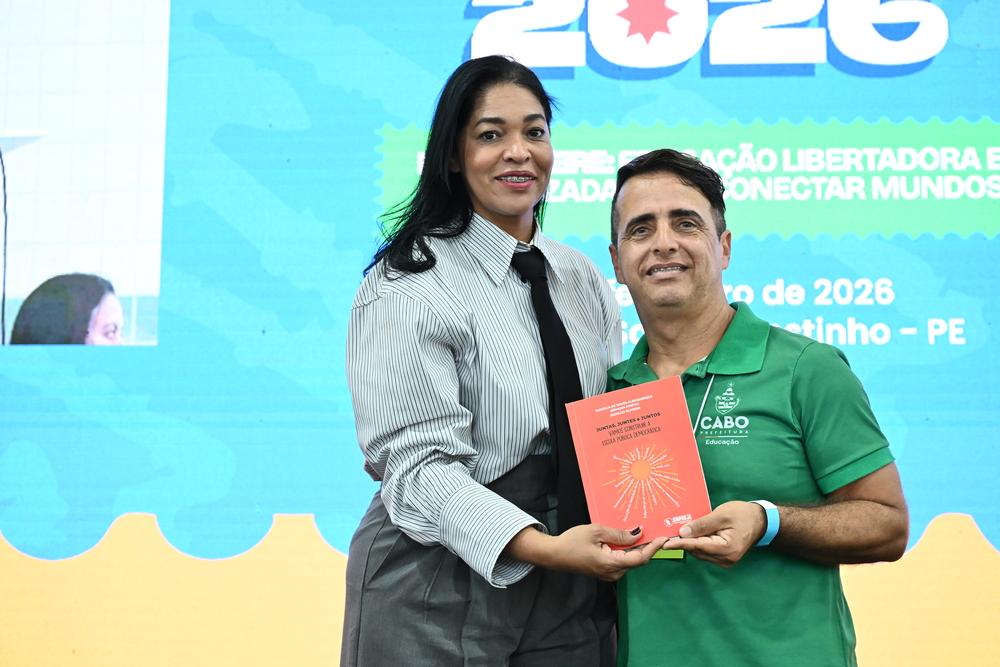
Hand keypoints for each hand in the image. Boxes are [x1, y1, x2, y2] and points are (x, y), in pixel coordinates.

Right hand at [506, 524, 668, 581]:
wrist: (555, 555)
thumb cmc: (573, 541)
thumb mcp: (597, 531)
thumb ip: (619, 534)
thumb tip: (638, 533)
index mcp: (612, 564)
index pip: (640, 558)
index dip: (654, 548)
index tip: (665, 538)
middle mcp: (614, 573)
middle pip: (637, 560)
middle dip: (649, 547)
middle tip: (659, 532)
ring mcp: (609, 574)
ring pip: (630, 561)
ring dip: (638, 549)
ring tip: (646, 533)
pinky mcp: (605, 572)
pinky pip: (622, 561)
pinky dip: (628, 551)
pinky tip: (630, 540)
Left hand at [666, 501, 766, 567]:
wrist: (760, 520)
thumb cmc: (742, 514)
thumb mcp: (721, 515)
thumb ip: (701, 524)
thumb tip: (682, 533)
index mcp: (726, 549)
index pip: (697, 546)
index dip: (680, 544)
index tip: (665, 543)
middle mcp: (726, 559)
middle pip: (697, 551)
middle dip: (683, 542)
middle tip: (669, 532)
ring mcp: (725, 561)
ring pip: (700, 553)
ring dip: (690, 543)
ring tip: (680, 531)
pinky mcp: (724, 558)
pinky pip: (705, 552)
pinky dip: (698, 544)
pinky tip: (693, 534)